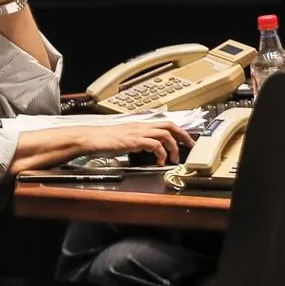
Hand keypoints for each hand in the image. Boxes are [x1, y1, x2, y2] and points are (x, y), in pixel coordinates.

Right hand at [73, 119, 195, 165]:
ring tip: (173, 159)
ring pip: (165, 134)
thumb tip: (151, 147)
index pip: (166, 123)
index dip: (180, 131)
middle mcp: (143, 126)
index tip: (187, 141)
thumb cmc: (108, 139)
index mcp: (142, 125)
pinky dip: (161, 153)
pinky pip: (154, 145)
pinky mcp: (135, 140)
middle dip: (183, 136)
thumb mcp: (128, 137)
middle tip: (190, 147)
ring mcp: (139, 132)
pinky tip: (159, 161)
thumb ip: (140, 140)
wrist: (94, 138)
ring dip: (173, 147)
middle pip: (170, 125)